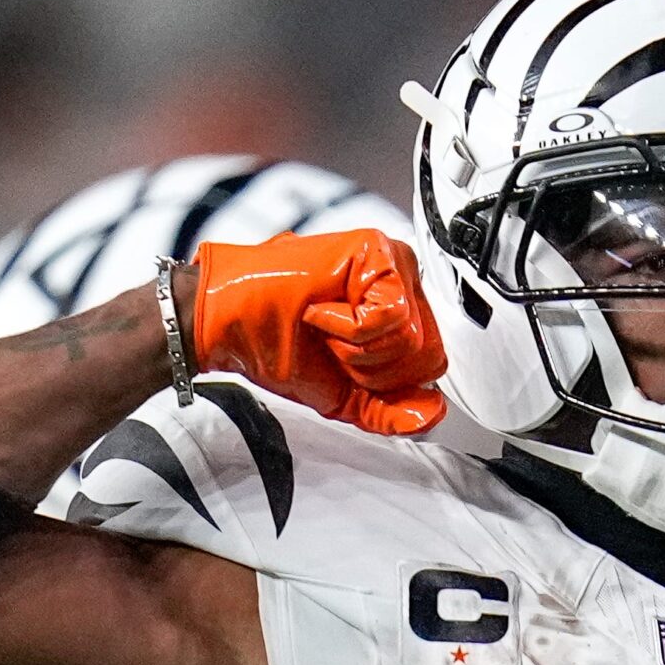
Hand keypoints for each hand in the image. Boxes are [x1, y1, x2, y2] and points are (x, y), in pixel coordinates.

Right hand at [185, 230, 448, 435]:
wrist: (231, 325)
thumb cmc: (279, 347)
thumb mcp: (347, 397)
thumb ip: (393, 412)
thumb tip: (434, 412)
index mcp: (403, 313)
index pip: (430, 367)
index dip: (383, 382)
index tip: (339, 358)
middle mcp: (404, 283)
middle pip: (428, 357)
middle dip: (373, 370)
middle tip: (330, 343)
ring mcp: (393, 262)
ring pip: (412, 339)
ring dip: (358, 349)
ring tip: (323, 325)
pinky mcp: (377, 251)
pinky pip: (392, 318)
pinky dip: (349, 329)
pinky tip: (321, 309)